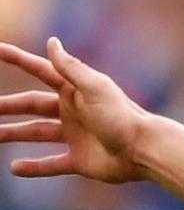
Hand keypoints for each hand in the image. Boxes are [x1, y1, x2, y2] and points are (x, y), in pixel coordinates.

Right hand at [0, 38, 149, 182]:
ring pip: (36, 133)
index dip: (19, 59)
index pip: (41, 71)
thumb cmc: (121, 116)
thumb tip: (51, 41)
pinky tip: (14, 168)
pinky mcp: (79, 160)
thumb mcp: (94, 88)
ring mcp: (75, 136)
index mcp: (76, 91)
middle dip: (8, 105)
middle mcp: (73, 111)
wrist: (144, 150)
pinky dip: (33, 167)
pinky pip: (51, 164)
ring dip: (13, 134)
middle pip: (32, 105)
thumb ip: (71, 67)